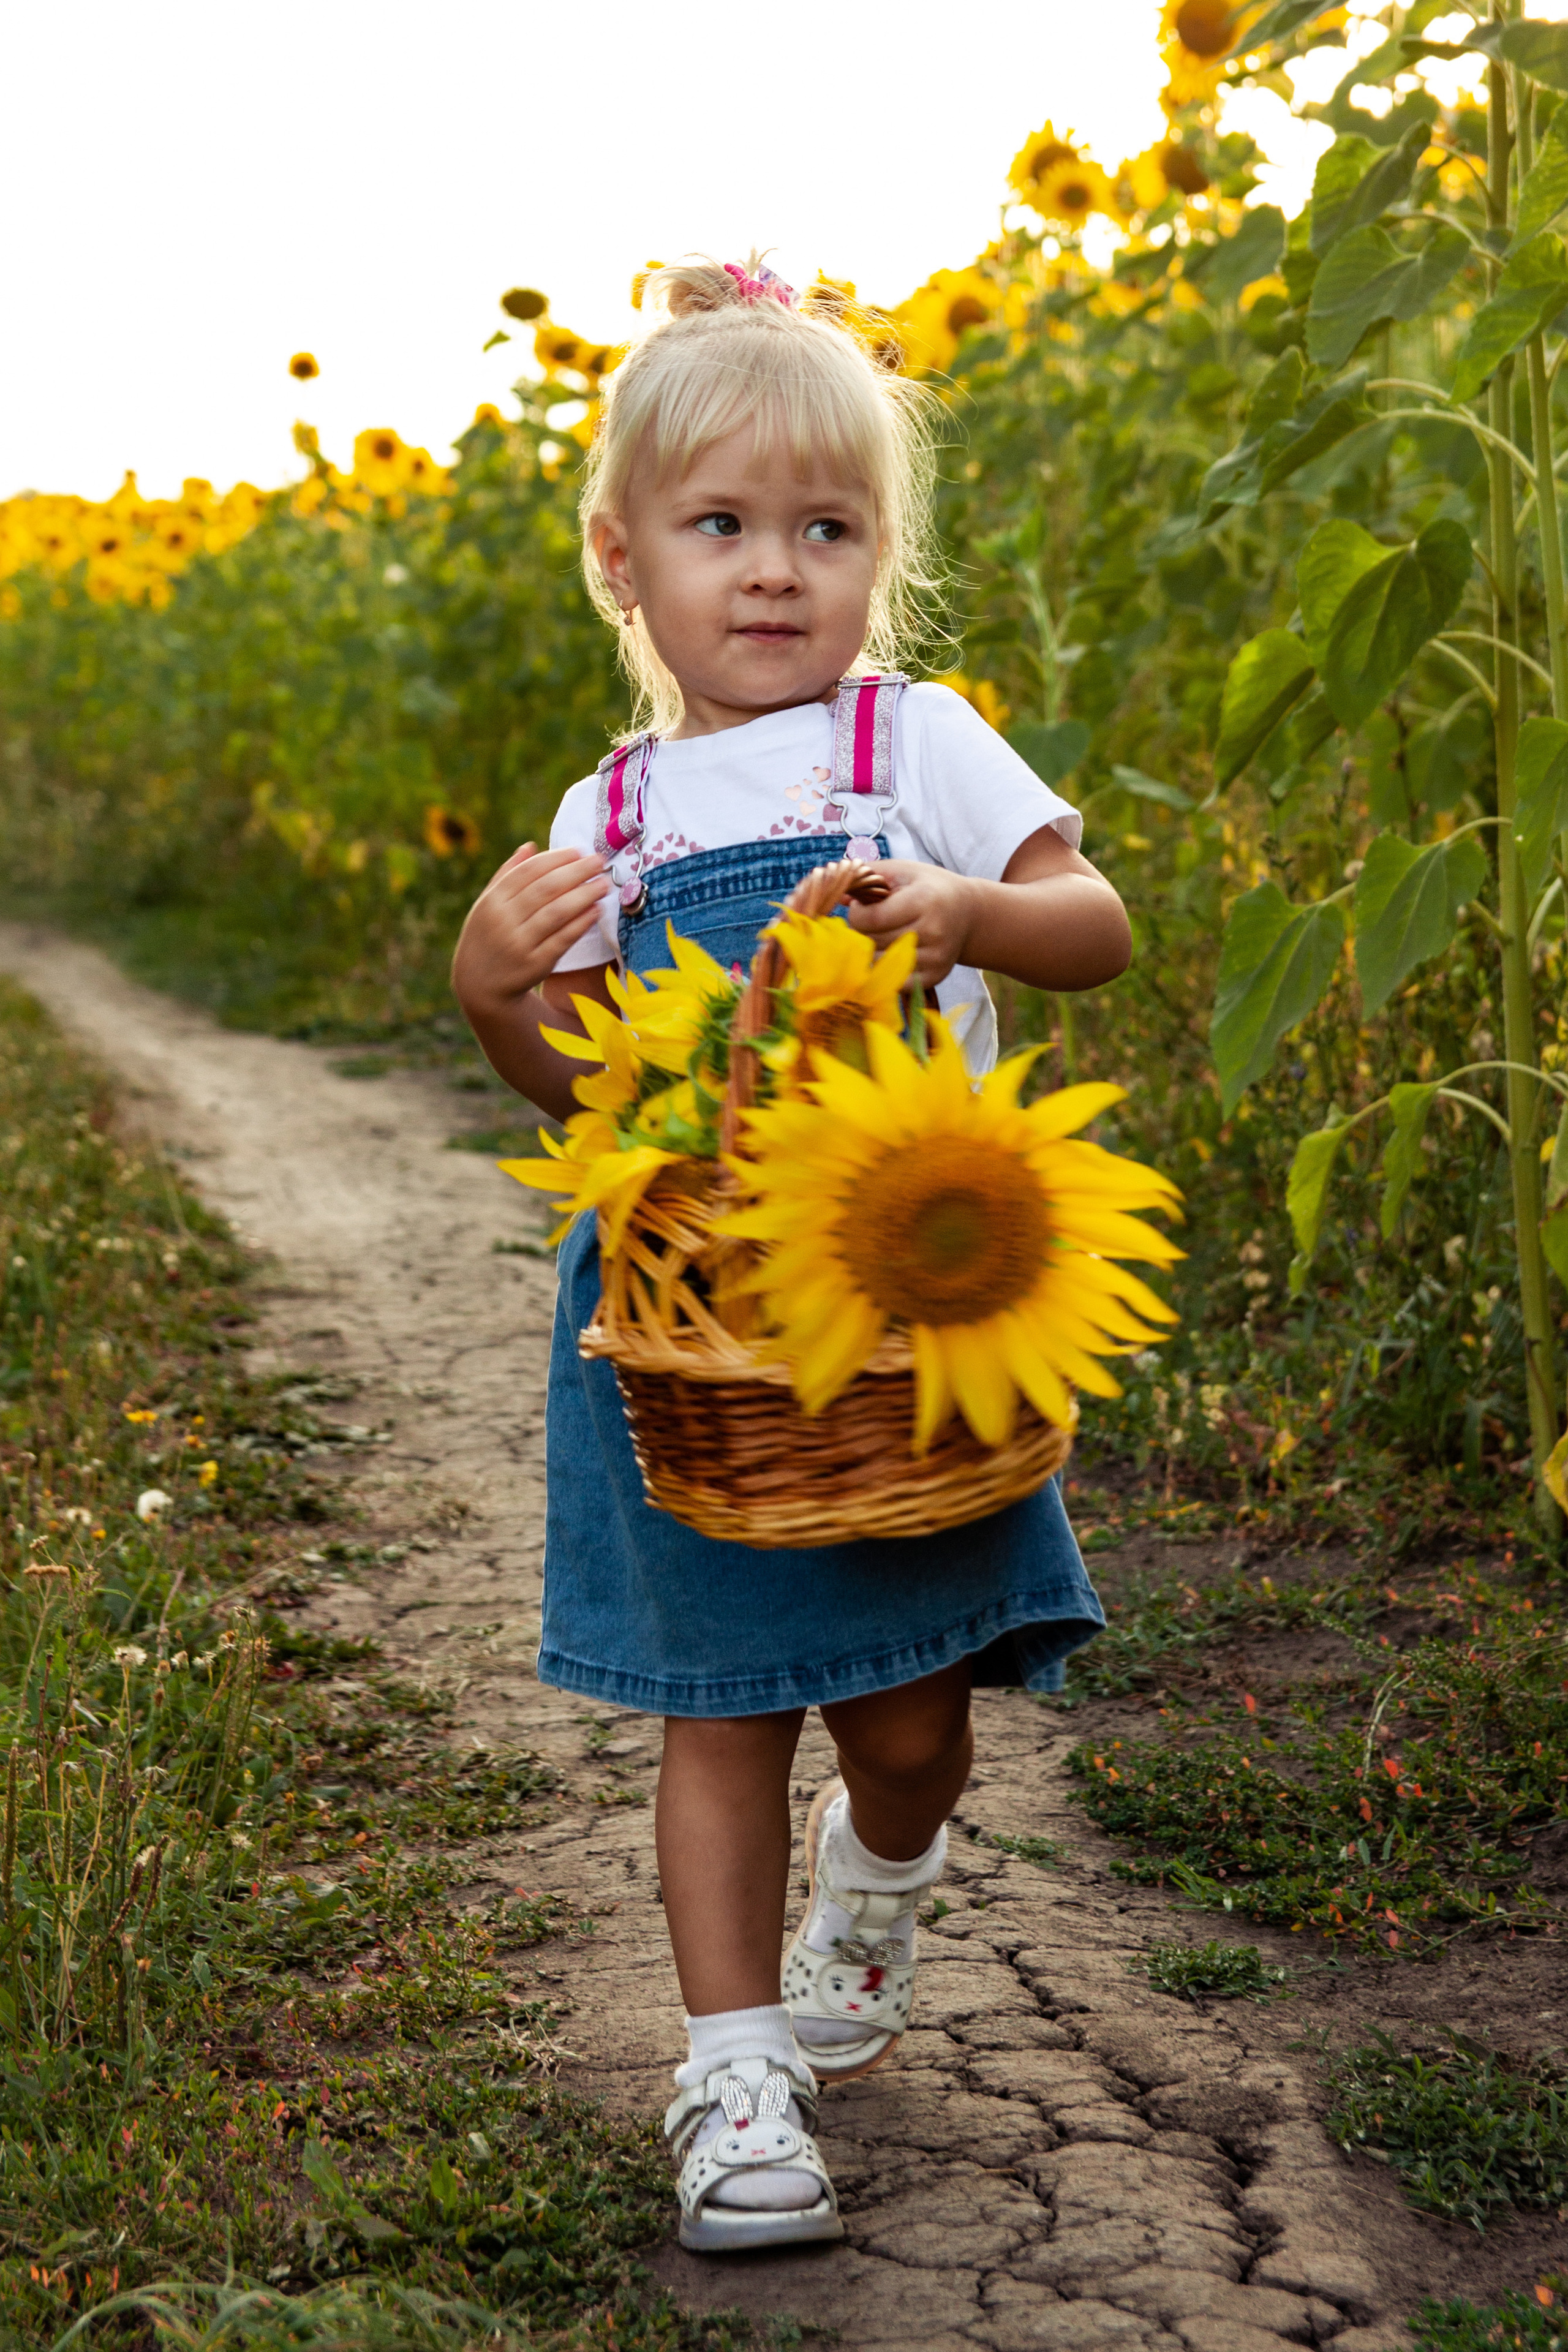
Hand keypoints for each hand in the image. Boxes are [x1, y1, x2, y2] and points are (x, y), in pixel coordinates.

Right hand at [451, 843, 610, 1018]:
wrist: (480, 985)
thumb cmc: (488, 937)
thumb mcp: (487, 905)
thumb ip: (507, 875)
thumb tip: (530, 846)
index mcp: (492, 901)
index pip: (529, 871)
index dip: (556, 858)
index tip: (579, 851)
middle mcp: (504, 921)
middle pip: (546, 888)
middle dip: (576, 872)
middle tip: (599, 862)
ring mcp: (520, 944)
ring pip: (558, 912)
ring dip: (585, 895)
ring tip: (603, 884)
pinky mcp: (536, 965)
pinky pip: (563, 939)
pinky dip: (581, 923)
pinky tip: (596, 910)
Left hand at [844, 860, 977, 986]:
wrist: (968, 914)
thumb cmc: (929, 888)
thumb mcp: (902, 871)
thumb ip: (868, 875)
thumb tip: (838, 894)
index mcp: (923, 900)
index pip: (870, 919)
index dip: (856, 913)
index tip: (861, 907)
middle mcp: (932, 931)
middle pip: (872, 942)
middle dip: (861, 932)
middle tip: (869, 923)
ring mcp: (935, 958)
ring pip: (878, 964)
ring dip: (870, 952)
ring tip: (879, 936)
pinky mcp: (935, 977)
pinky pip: (893, 982)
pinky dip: (884, 971)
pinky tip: (887, 955)